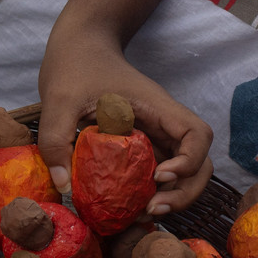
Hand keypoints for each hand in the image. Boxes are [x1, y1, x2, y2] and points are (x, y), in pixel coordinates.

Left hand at [37, 30, 212, 215]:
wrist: (79, 45)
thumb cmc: (75, 64)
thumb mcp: (58, 100)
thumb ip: (56, 139)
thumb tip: (63, 185)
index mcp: (156, 107)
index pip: (197, 135)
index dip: (189, 161)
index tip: (158, 175)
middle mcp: (163, 123)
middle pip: (201, 162)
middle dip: (184, 191)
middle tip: (151, 208)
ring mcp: (155, 135)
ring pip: (186, 172)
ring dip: (174, 196)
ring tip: (144, 212)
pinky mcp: (143, 144)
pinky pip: (160, 172)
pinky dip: (154, 192)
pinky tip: (131, 205)